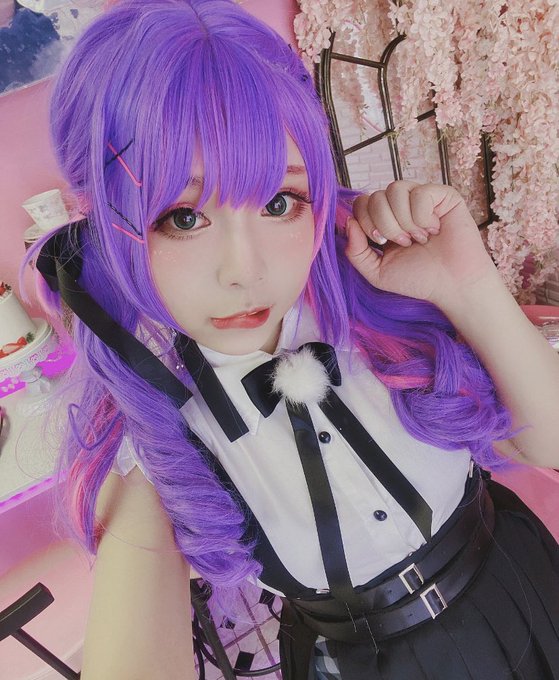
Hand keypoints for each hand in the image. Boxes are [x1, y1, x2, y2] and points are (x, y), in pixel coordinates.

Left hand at [345, 181, 496, 310]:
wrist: (452, 285)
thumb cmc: (418, 279)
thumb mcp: (376, 272)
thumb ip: (355, 252)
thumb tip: (349, 223)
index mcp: (384, 220)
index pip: (361, 203)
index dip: (365, 221)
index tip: (381, 243)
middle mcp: (401, 206)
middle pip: (375, 196)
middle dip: (385, 225)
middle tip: (404, 243)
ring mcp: (421, 198)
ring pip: (395, 189)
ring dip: (404, 221)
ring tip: (419, 238)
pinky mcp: (443, 195)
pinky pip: (420, 193)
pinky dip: (423, 217)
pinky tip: (435, 229)